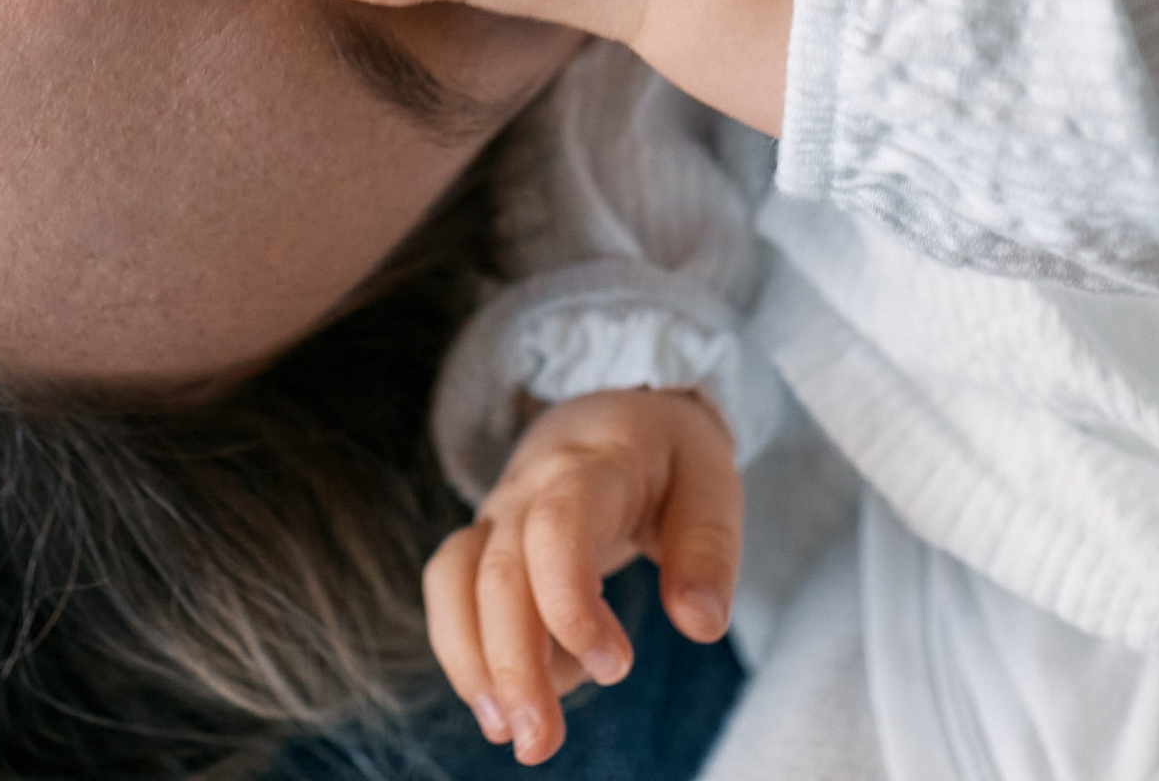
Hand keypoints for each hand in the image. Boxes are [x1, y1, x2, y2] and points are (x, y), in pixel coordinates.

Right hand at [426, 389, 741, 766]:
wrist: (611, 415)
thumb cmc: (667, 457)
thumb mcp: (710, 480)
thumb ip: (708, 549)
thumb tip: (700, 625)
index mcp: (593, 464)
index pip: (559, 523)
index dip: (570, 599)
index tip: (614, 667)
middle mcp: (530, 486)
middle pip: (500, 568)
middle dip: (514, 661)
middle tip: (540, 742)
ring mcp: (498, 513)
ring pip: (455, 579)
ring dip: (473, 662)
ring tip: (507, 732)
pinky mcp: (482, 543)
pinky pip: (448, 591)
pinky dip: (463, 650)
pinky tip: (502, 700)